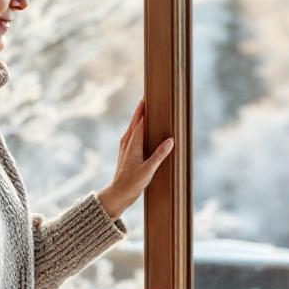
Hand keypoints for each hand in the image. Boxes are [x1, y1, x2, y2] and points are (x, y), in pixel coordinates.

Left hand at [97, 98, 174, 218]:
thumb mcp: (148, 170)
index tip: (150, 96)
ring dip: (140, 115)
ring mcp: (126, 145)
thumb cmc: (132, 183)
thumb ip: (159, 154)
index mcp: (132, 143)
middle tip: (149, 94)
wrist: (118, 194)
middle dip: (142, 107)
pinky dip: (139, 125)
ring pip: (134, 125)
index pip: (139, 120)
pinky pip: (134, 132)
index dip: (145, 108)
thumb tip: (170, 140)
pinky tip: (146, 126)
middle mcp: (127, 141)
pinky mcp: (127, 150)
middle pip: (135, 119)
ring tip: (149, 106)